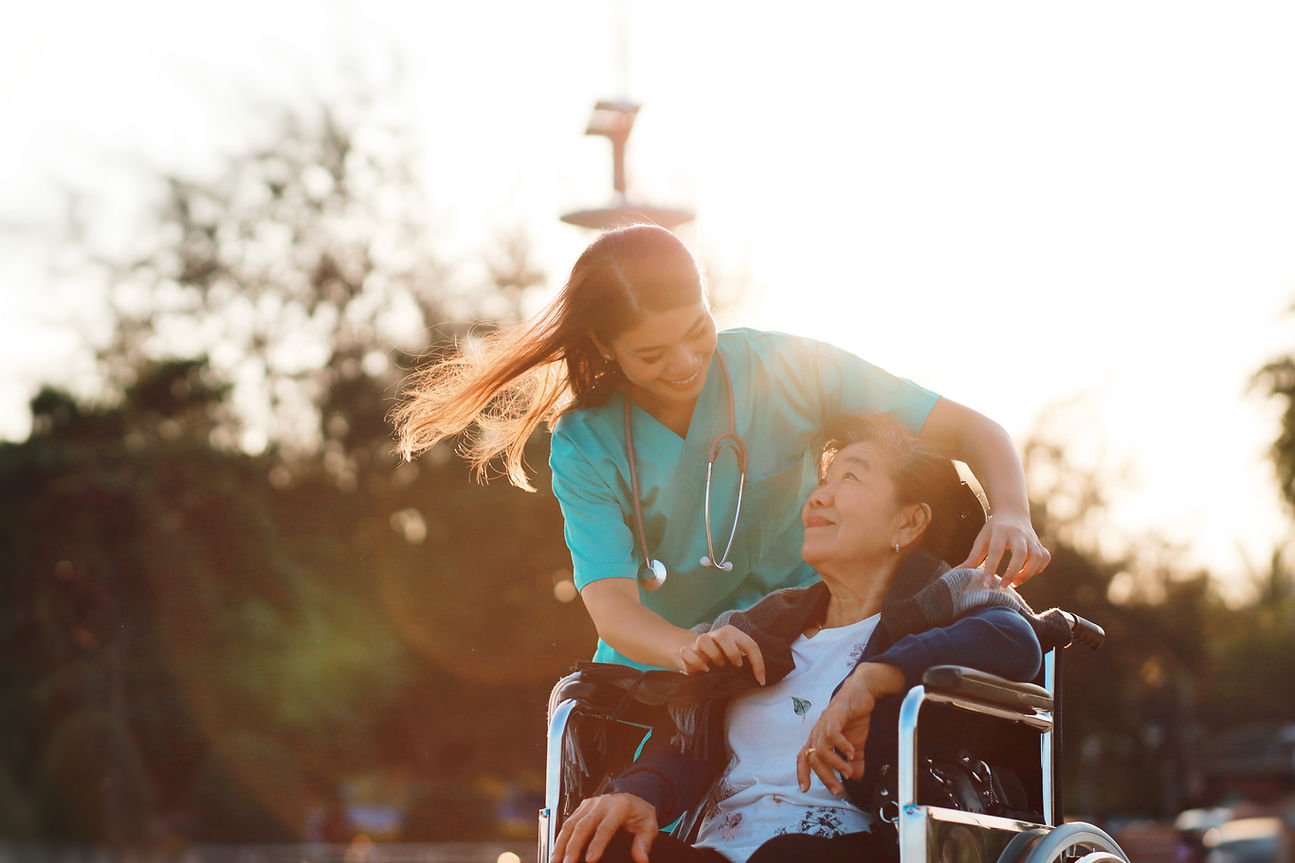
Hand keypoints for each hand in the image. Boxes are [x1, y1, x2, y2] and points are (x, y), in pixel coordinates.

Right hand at [551, 793, 658, 862]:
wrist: (632, 796)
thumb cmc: (639, 812)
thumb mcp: (649, 826)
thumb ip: (643, 843)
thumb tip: (642, 859)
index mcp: (619, 807)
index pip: (605, 827)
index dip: (597, 844)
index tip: (590, 859)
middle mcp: (602, 803)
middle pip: (583, 825)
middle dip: (573, 846)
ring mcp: (589, 804)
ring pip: (571, 823)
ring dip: (561, 843)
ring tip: (555, 860)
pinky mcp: (581, 808)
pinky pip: (568, 822)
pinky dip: (560, 838)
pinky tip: (557, 851)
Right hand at [677, 624, 766, 683]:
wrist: (691, 654)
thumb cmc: (719, 658)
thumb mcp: (734, 657)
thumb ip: (746, 661)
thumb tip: (762, 679)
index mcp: (732, 634)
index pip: (750, 645)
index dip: (758, 664)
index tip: (760, 681)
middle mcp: (715, 635)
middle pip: (723, 635)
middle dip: (732, 652)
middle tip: (735, 665)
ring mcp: (699, 641)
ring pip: (703, 640)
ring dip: (712, 655)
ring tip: (716, 667)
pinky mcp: (685, 650)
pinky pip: (686, 652)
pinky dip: (695, 661)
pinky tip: (704, 669)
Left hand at [796, 663, 904, 795]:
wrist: (861, 691)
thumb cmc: (854, 716)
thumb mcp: (855, 743)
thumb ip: (854, 761)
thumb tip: (856, 777)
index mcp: (819, 738)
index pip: (804, 757)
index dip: (802, 773)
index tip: (805, 789)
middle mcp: (818, 732)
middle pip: (813, 759)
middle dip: (825, 777)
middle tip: (837, 790)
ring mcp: (825, 723)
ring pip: (821, 749)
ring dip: (835, 764)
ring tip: (847, 771)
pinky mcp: (835, 715)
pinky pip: (832, 734)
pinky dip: (841, 746)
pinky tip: (851, 752)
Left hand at [957, 509, 1050, 587]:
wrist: (1012, 512)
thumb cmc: (993, 529)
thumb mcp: (981, 540)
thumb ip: (972, 558)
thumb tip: (956, 573)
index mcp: (1000, 531)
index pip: (996, 550)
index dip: (991, 567)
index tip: (986, 583)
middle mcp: (1018, 534)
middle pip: (1021, 553)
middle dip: (1013, 571)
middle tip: (1003, 585)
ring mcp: (1031, 538)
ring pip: (1037, 556)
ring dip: (1028, 572)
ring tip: (1015, 582)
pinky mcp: (1039, 543)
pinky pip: (1045, 557)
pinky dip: (1039, 568)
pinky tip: (1028, 573)